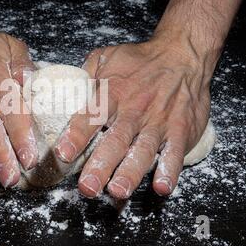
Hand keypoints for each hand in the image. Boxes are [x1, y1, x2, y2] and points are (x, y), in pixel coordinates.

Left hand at [55, 36, 214, 198]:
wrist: (182, 54)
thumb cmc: (140, 60)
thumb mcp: (107, 57)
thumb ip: (85, 74)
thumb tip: (64, 90)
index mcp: (113, 91)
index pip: (92, 115)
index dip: (76, 135)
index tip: (63, 154)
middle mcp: (135, 109)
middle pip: (116, 139)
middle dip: (101, 165)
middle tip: (88, 187)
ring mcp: (159, 120)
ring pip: (143, 149)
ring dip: (131, 172)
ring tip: (118, 191)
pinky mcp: (180, 129)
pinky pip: (175, 151)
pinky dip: (170, 170)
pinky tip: (162, 187)